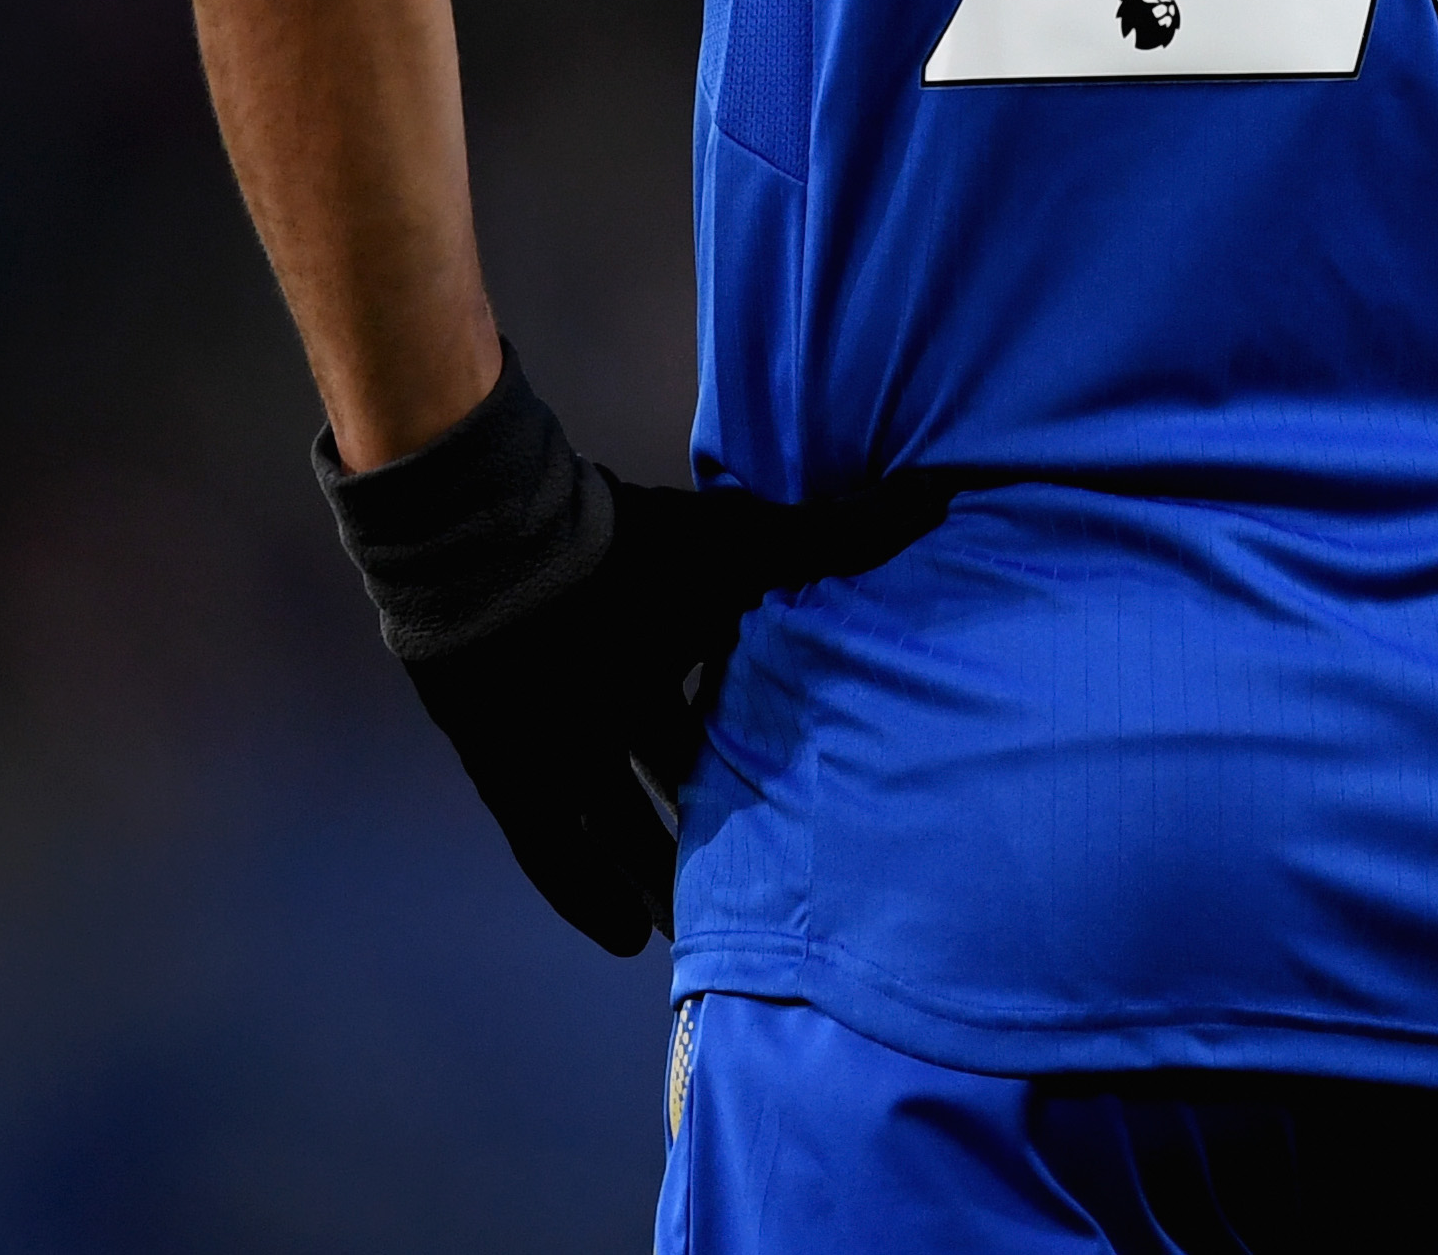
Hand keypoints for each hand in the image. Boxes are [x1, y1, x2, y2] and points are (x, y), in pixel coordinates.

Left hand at [320, 353, 942, 953]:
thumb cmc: (633, 554)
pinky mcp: (515, 777)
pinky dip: (583, 893)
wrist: (498, 560)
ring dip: (652, 874)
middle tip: (757, 882)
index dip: (756, 752)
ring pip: (616, 824)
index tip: (802, 794)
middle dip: (706, 828)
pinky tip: (623, 942)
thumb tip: (939, 496)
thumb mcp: (751, 549)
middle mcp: (615, 694)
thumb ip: (836, 538)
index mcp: (668, 638)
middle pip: (670, 777)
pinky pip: (552, 851)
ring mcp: (562, 740)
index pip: (717, 710)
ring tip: (697, 933)